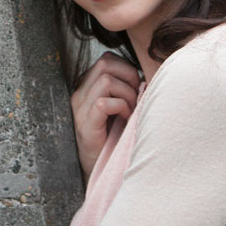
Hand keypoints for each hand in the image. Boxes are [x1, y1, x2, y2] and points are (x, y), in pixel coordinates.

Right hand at [71, 52, 141, 181]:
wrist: (97, 166)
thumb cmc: (113, 137)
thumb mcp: (119, 108)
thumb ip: (125, 90)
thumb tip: (146, 78)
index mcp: (86, 87)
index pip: (106, 59)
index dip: (126, 68)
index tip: (135, 87)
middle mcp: (79, 94)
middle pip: (104, 63)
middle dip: (128, 76)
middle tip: (136, 97)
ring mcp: (80, 109)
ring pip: (106, 80)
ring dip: (127, 94)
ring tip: (132, 110)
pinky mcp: (85, 124)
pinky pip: (104, 103)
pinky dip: (121, 107)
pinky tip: (126, 119)